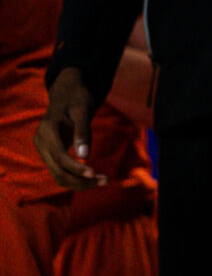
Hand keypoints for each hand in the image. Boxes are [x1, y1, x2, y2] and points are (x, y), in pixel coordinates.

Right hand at [34, 68, 104, 188]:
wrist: (68, 93)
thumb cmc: (77, 98)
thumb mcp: (82, 110)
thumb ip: (82, 132)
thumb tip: (85, 156)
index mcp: (47, 131)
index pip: (60, 157)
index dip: (76, 168)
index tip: (94, 173)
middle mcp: (41, 143)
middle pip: (58, 171)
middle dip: (81, 180)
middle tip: (106, 180)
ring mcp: (44, 150)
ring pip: (59, 175)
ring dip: (80, 183)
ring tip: (103, 181)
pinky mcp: (51, 154)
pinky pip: (61, 171)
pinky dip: (76, 177)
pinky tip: (94, 178)